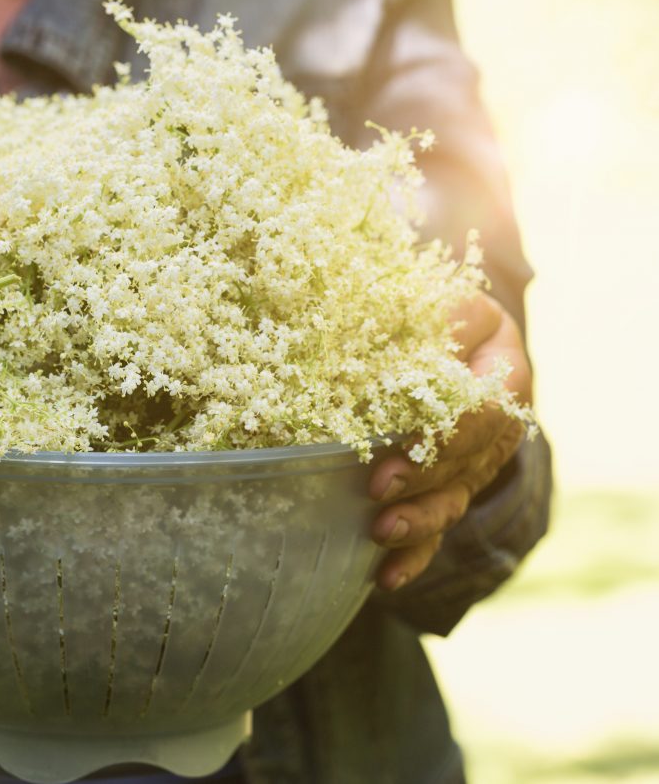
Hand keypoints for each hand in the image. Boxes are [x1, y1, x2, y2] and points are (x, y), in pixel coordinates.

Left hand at [367, 294, 530, 590]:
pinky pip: (436, 531)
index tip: (404, 439)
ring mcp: (473, 460)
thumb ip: (434, 316)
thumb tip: (424, 338)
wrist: (421, 330)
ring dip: (419, 520)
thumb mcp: (433, 300)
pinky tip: (385, 576)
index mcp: (500, 364)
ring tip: (380, 532)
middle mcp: (495, 419)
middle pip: (470, 458)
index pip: (487, 405)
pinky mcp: (445, 488)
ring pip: (455, 498)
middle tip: (377, 486)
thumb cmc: (421, 310)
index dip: (449, 428)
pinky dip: (411, 556)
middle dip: (425, 476)